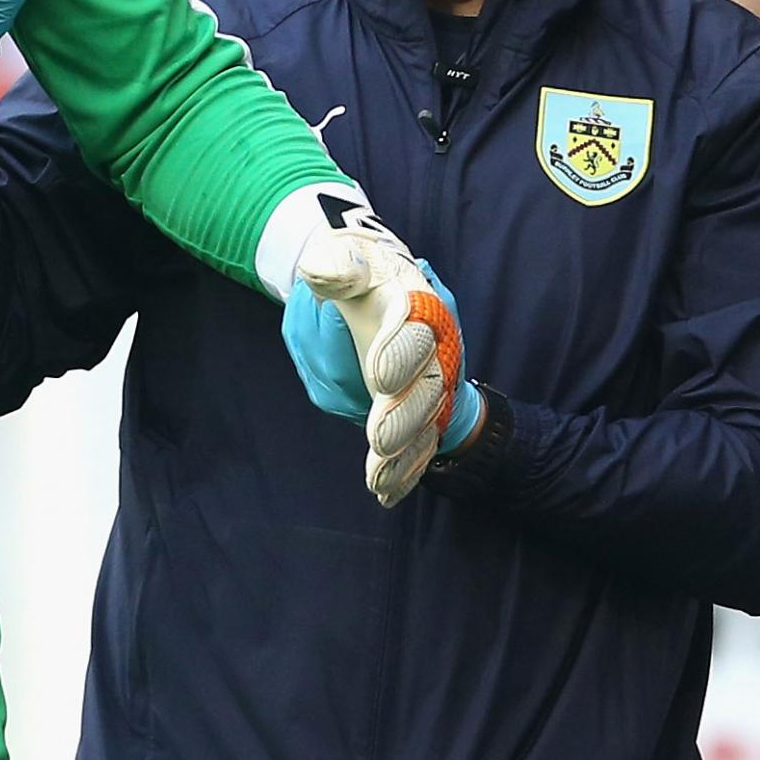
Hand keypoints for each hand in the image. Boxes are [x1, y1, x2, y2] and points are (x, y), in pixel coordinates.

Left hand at [289, 199, 467, 505]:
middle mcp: (433, 360)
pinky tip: (385, 494)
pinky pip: (412, 450)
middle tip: (379, 440)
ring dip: (399, 457)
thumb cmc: (374, 281)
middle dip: (403, 417)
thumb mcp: (359, 265)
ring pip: (420, 429)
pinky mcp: (419, 420)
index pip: (418, 334)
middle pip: (426, 392)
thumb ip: (346, 269)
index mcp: (424, 316)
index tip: (380, 377)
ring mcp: (430, 394)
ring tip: (377, 481)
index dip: (401, 352)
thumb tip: (326, 274)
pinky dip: (400, 472)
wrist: (395, 305)